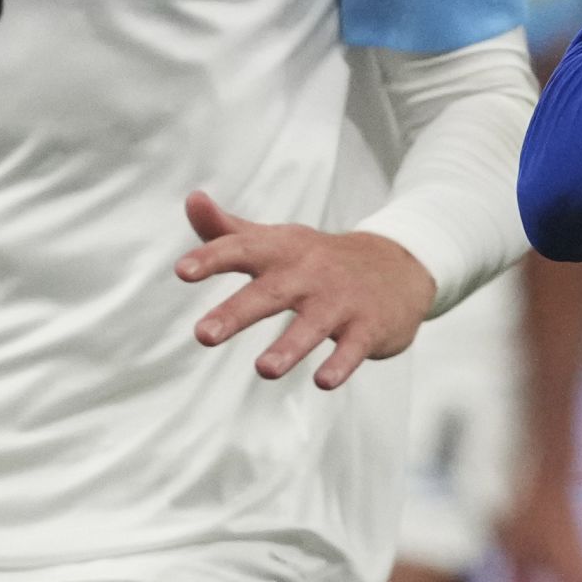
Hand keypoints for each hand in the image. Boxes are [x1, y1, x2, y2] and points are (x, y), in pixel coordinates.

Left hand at [176, 189, 435, 390]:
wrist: (398, 264)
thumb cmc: (319, 259)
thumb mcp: (276, 240)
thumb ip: (228, 230)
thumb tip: (191, 200)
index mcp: (282, 251)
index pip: (242, 249)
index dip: (212, 258)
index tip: (182, 271)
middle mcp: (309, 273)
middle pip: (270, 293)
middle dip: (237, 313)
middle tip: (204, 335)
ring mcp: (340, 300)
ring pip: (312, 325)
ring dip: (289, 347)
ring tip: (264, 370)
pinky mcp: (368, 326)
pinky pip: (353, 347)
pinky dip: (341, 364)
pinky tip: (324, 381)